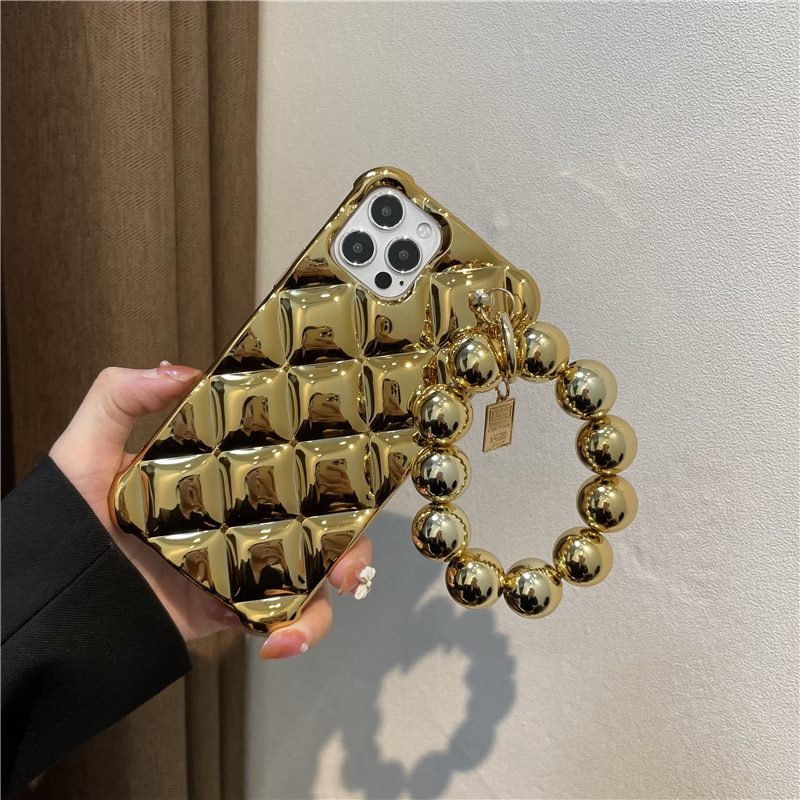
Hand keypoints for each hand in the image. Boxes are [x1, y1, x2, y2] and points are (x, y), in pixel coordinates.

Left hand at [49, 363, 373, 658]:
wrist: (46, 606)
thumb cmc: (62, 524)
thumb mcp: (85, 449)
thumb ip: (119, 397)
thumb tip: (177, 371)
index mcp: (218, 479)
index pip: (287, 468)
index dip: (329, 469)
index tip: (355, 470)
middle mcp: (237, 523)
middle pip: (316, 529)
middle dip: (351, 542)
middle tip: (351, 553)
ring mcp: (236, 569)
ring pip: (309, 579)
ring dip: (332, 592)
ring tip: (332, 592)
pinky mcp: (228, 612)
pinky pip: (278, 621)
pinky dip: (295, 632)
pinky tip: (282, 639)